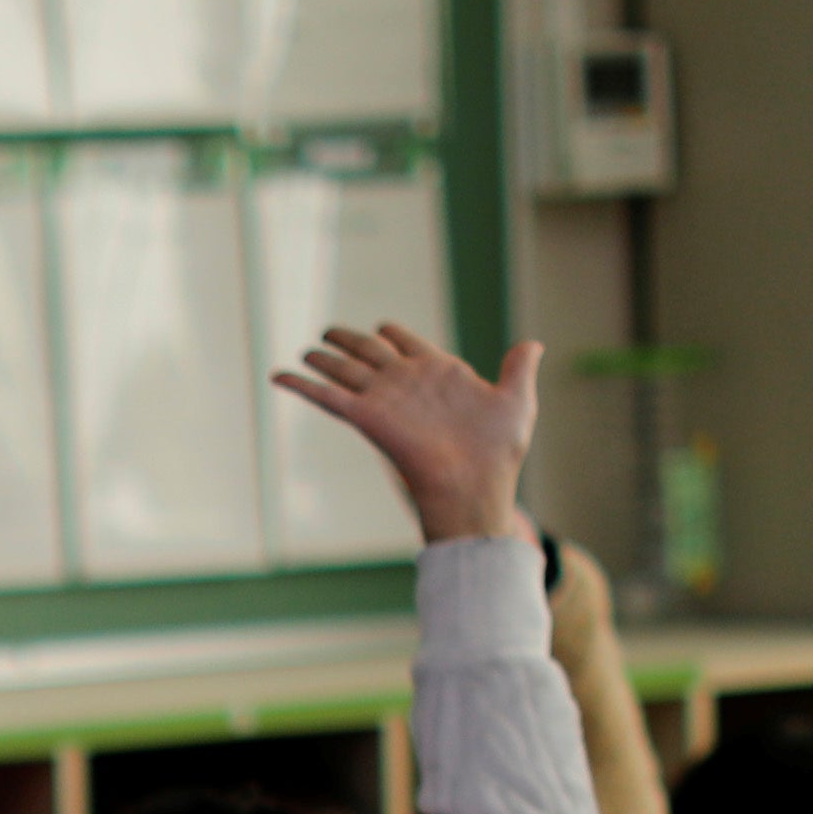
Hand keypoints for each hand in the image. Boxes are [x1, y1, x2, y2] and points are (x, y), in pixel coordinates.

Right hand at [269, 324, 541, 547]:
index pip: (409, 344)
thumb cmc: (499, 451)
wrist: (474, 486)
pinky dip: (302, 385)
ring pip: (346, 369)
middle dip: (349, 340)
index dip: (395, 334)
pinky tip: (279, 375)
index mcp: (440, 374)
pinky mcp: (367, 419)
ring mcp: (385, 399)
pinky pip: (328, 396)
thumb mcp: (518, 401)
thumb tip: (532, 344)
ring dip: (324, 359)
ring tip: (307, 351)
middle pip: (369, 353)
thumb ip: (519, 369)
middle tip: (328, 333)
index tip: (384, 327)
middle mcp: (408, 383)